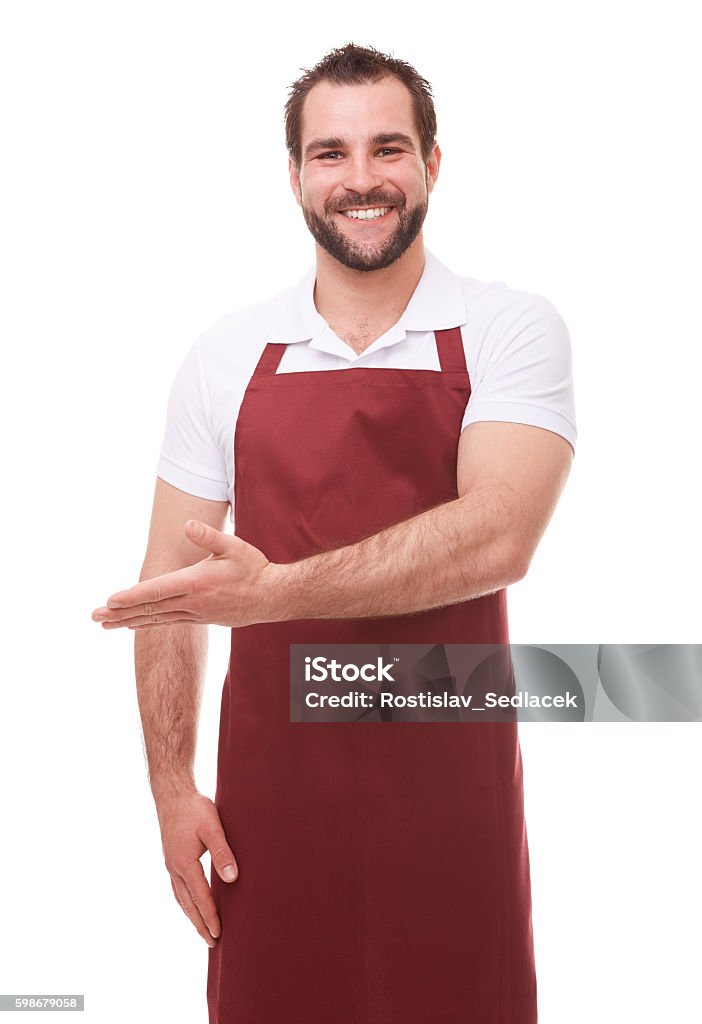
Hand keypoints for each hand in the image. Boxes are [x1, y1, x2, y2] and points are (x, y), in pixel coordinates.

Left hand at [92, 520, 278, 628]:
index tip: (110, 601)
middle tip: (95, 617)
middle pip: (149, 609)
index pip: (156, 591)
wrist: (272, 597)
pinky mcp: (201, 618)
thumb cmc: (253, 569)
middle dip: (120, 614)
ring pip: (156, 619)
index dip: (132, 596)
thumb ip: (208, 536)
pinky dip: (149, 623)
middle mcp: (192, 602)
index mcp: (196, 583)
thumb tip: (187, 524)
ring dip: (129, 621)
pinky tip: (136, 625)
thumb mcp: (234, 547)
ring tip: (106, 625)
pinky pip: (168, 622)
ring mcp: (195, 613)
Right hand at [156, 788, 237, 948]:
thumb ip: (222, 852)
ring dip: (191, 915)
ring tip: (202, 930)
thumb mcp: (212, 828)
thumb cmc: (193, 808)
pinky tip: (191, 904)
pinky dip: (185, 902)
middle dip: (200, 924)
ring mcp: (170, 864)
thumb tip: (232, 878)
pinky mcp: (171, 858)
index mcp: (184, 863)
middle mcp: (174, 868)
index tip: (219, 934)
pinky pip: (177, 888)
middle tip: (212, 943)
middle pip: (188, 904)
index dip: (210, 917)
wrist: (172, 793)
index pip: (201, 897)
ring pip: (180, 898)